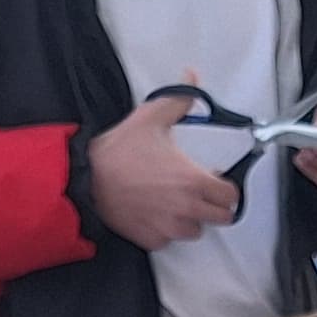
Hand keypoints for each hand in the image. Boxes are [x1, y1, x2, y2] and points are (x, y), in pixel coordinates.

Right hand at [87, 94, 241, 250]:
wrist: (85, 178)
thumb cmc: (117, 152)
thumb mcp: (150, 117)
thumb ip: (179, 99)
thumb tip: (192, 76)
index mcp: (193, 180)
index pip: (231, 196)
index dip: (227, 187)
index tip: (216, 180)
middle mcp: (186, 209)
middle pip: (222, 218)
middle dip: (215, 205)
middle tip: (200, 192)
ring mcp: (169, 228)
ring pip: (197, 231)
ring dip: (192, 219)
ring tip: (176, 202)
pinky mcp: (151, 239)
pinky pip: (169, 240)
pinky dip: (166, 230)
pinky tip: (155, 213)